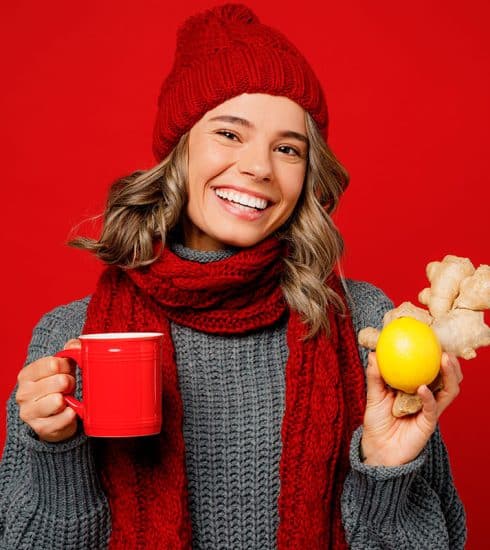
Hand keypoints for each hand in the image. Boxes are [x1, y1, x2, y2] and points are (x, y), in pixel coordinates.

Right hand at [16, 339, 80, 442]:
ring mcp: (30, 412)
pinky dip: (72, 415)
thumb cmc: (57, 388)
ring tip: (67, 400)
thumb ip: (69, 352)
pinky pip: (65, 418)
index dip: (67, 366)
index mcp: (27, 375)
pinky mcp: (41, 428)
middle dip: (70, 383)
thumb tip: (76, 344)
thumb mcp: (62, 367)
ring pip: (58, 400)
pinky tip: (70, 412)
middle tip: (69, 387)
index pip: (53, 364)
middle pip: (60, 381)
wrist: (53, 417)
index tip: (67, 371)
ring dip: (69, 399)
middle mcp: (23, 393)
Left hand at [360, 351, 462, 465]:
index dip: (436, 353)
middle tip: (446, 345)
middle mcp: (427, 396)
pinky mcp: (428, 423)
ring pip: (449, 390)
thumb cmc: (377, 421)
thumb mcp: (373, 396)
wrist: (378, 449)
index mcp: (415, 386)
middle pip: (448, 377)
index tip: (434, 336)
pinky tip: (423, 388)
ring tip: (445, 359)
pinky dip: (429, 397)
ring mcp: (430, 409)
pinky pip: (432, 408)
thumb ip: (375, 377)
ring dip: (449, 374)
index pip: (431, 368)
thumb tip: (373, 354)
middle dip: (452, 361)